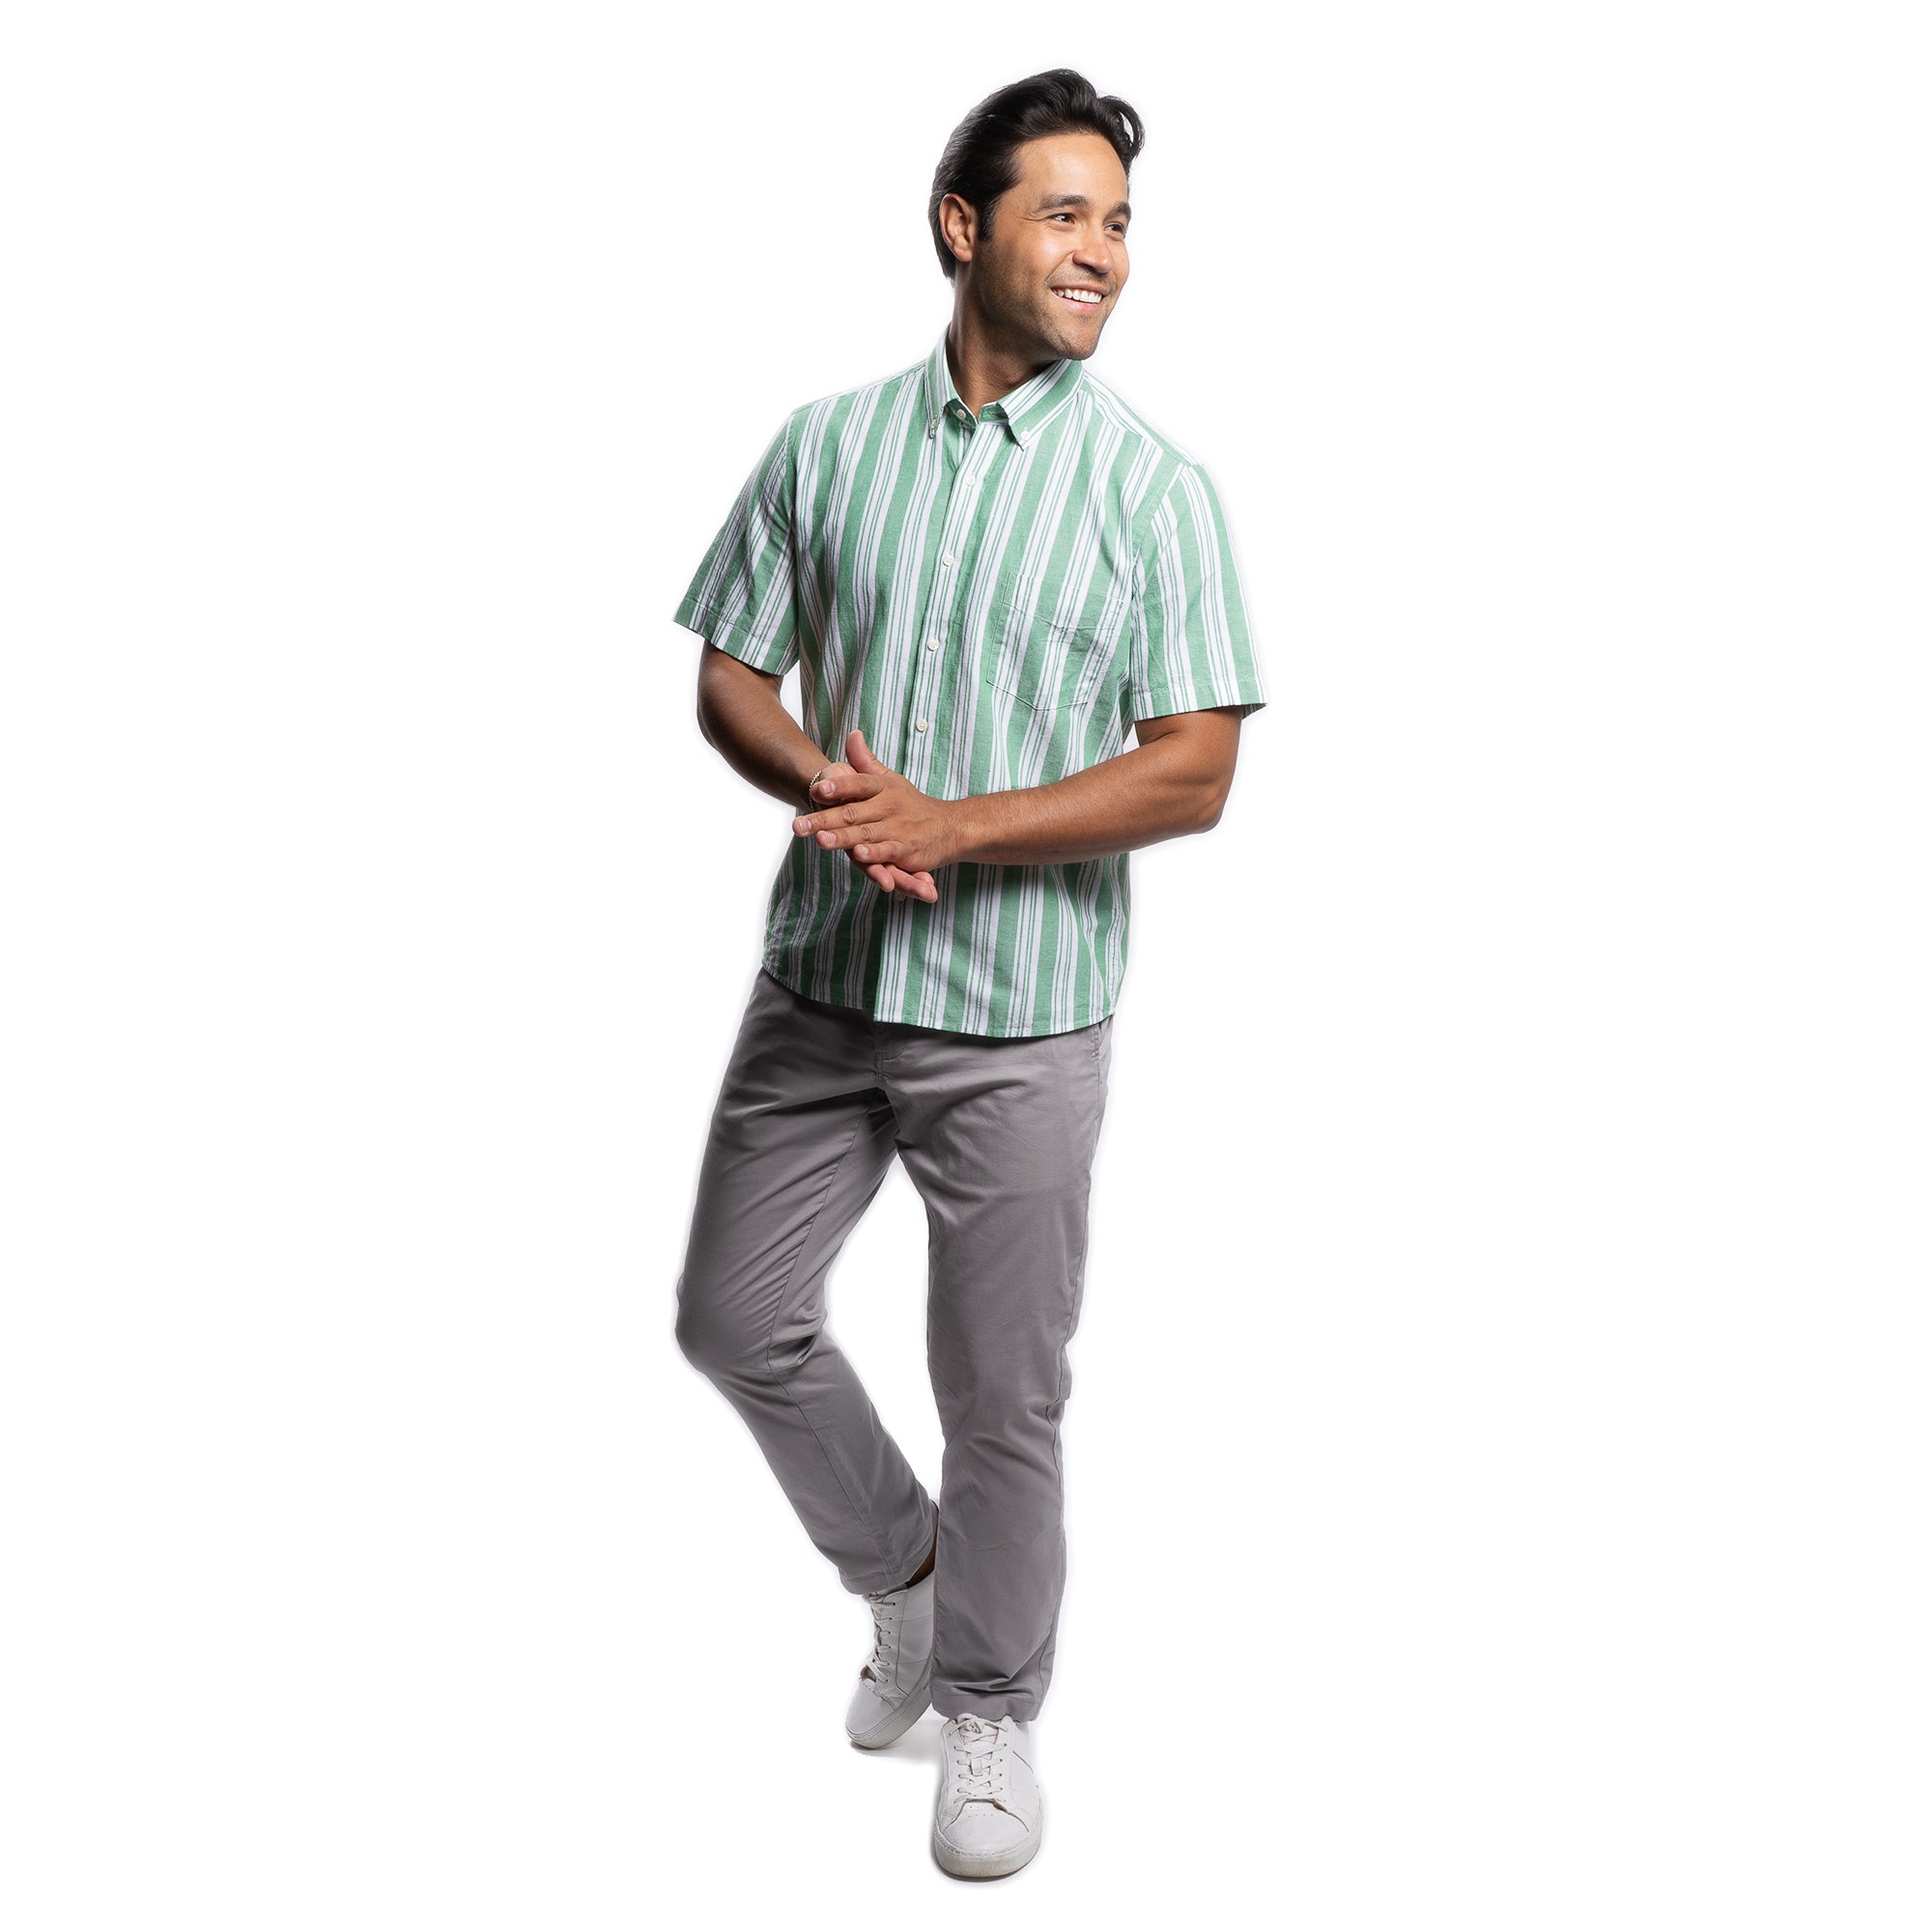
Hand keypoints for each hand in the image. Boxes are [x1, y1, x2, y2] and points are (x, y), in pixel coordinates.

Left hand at [794, 730, 955, 902]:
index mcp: (883, 787)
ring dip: (843, 838)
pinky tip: (859, 855)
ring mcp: (897, 829)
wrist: (949, 827)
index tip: (817, 788)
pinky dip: (874, 854)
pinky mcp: (905, 850)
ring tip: (821, 839)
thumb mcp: (890, 779)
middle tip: (799, 825)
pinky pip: (888, 852)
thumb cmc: (911, 804)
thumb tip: (852, 735)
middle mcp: (888, 806)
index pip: (858, 783)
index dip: (838, 786)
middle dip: (825, 819)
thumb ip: (866, 761)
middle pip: (853, 812)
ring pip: (865, 833)